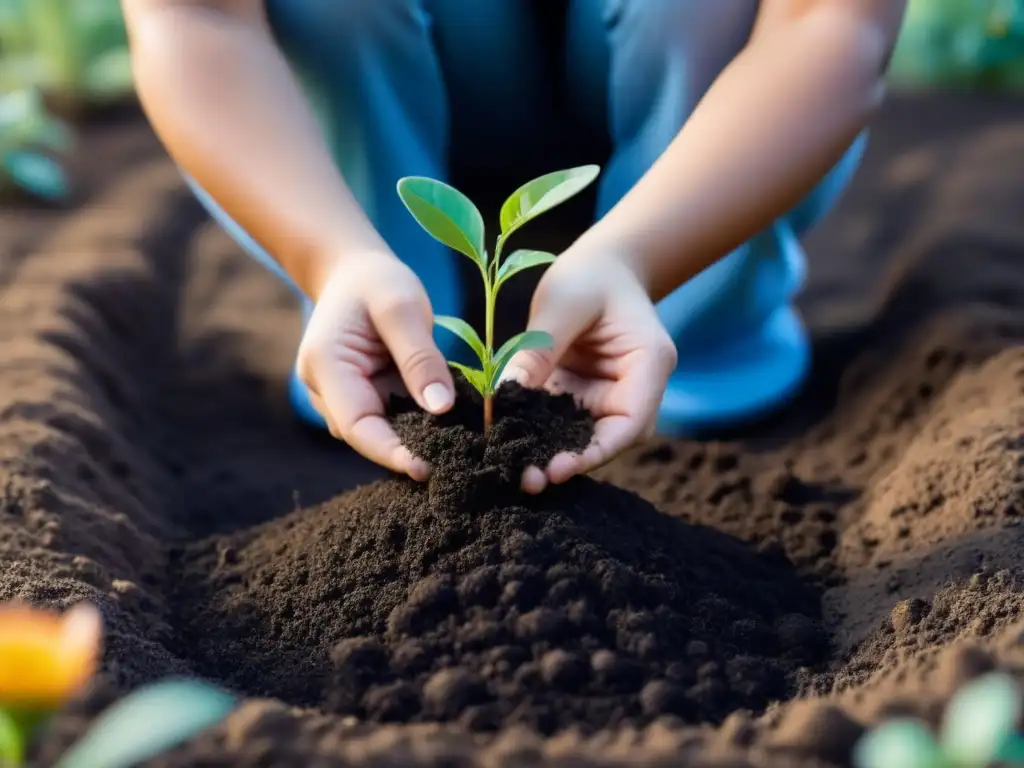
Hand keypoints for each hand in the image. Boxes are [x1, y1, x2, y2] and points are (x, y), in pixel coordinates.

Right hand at [296, 254, 454, 480]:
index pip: (357, 425)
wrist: (353, 273)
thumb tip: (441, 409)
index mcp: (325, 366)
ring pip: (379, 432)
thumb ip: (420, 357)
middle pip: (367, 436)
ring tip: (460, 444)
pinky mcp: (361, 397)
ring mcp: (340, 397)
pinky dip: (416, 423)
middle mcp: (324, 389)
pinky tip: (448, 425)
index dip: (391, 452)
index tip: (429, 468)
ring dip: (415, 438)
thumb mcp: (403, 307)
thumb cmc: (376, 282)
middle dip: (408, 449)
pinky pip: (389, 419)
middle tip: (459, 460)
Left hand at [501, 249, 677, 493]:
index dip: (597, 450)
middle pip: (607, 439)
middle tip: (528, 480)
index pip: (632, 422)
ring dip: (551, 455)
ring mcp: (606, 395)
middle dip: (571, 462)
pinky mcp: (580, 396)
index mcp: (649, 363)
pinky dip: (538, 436)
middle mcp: (634, 388)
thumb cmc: (591, 276)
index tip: (559, 467)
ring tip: (516, 474)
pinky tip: (509, 447)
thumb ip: (540, 348)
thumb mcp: (564, 302)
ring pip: (582, 437)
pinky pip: (560, 422)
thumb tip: (504, 397)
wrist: (601, 266)